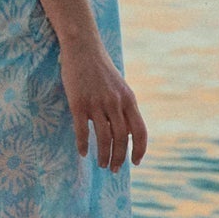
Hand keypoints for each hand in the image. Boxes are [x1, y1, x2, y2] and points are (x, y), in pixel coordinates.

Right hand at [59, 42, 147, 171]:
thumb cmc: (101, 68)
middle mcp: (115, 103)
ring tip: (101, 164)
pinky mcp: (78, 103)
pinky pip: (83, 131)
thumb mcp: (120, 86)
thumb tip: (127, 133)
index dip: (140, 150)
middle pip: (121, 139)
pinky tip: (83, 153)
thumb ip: (124, 107)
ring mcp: (97, 103)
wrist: (83, 47)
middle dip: (119, 158)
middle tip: (113, 169)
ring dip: (103, 155)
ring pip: (104, 138)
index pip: (140, 131)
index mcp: (129, 99)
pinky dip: (83, 145)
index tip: (135, 162)